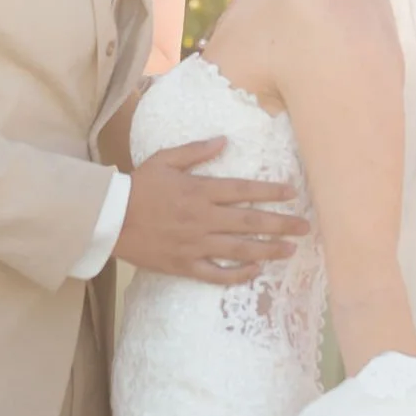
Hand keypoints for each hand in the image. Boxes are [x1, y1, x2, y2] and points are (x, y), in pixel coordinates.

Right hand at [116, 136, 308, 284]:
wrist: (110, 219)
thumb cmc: (138, 186)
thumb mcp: (165, 160)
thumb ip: (196, 151)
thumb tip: (224, 140)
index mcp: (200, 191)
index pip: (244, 190)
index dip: (270, 191)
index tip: (292, 193)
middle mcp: (203, 218)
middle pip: (251, 221)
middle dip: (281, 224)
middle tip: (305, 227)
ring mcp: (196, 244)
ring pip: (240, 249)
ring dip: (268, 249)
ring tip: (290, 250)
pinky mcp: (185, 265)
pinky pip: (217, 273)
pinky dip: (238, 274)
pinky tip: (256, 272)